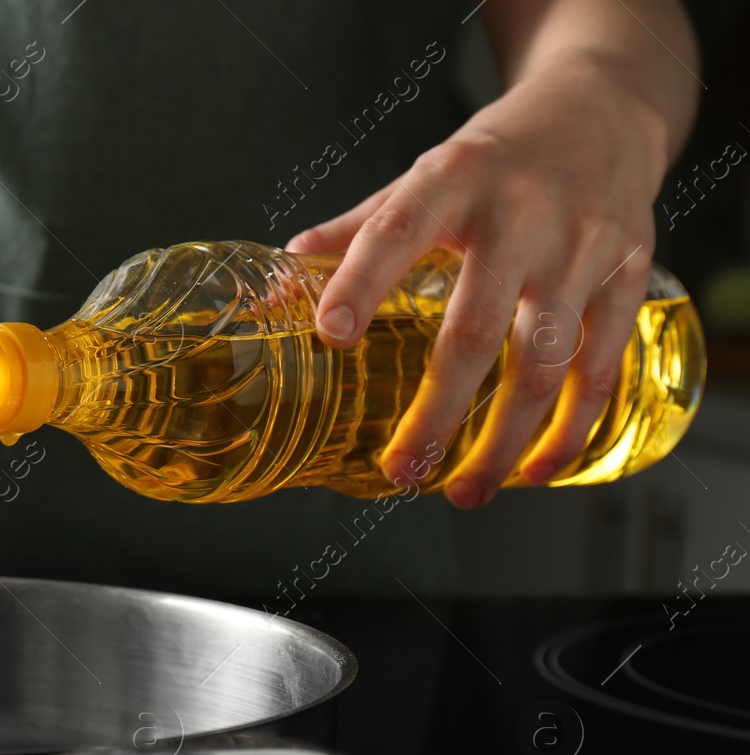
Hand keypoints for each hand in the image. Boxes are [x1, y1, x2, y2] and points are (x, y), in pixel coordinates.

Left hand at [286, 57, 670, 507]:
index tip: (330, 335)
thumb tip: (281, 279)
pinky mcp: (628, 273)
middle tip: (402, 471)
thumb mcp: (422, 175)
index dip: (359, 283)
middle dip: (437, 411)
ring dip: (504, 439)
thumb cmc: (494, 158)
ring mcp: (581, 246)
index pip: (393, 232)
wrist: (603, 109)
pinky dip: (572, 428)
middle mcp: (519, 214)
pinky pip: (602, 365)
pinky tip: (538, 468)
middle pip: (473, 329)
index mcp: (450, 182)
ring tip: (466, 490)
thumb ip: (355, 231)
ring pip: (544, 362)